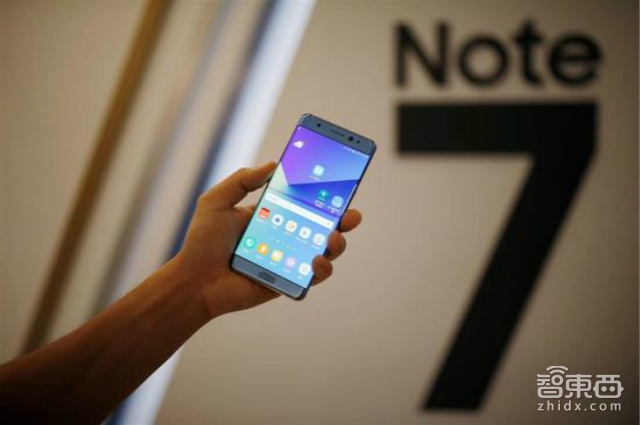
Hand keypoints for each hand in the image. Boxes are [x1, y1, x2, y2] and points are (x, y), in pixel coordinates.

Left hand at [176, 162, 361, 317]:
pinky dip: (322, 268)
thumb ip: (241, 180)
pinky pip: (313, 276)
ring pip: (325, 250)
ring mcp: (289, 259)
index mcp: (272, 214)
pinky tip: (317, 260)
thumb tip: (273, 164)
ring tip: (334, 237)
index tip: (340, 181)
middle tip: (351, 214)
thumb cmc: (202, 243)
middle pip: (322, 225)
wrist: (193, 281)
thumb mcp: (216, 201)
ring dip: (338, 243)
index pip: (303, 200)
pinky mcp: (288, 280)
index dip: (324, 192)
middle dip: (343, 218)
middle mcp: (285, 235)